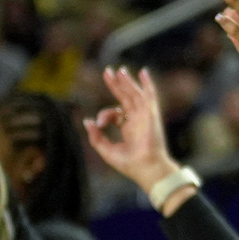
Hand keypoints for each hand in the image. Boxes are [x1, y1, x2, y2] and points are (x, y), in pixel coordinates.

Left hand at [82, 66, 177, 192]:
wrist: (145, 169)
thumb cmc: (129, 164)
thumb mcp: (105, 149)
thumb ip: (96, 136)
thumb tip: (87, 121)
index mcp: (129, 128)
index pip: (115, 113)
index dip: (104, 115)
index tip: (99, 123)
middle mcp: (138, 120)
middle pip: (126, 98)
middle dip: (116, 85)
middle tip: (107, 72)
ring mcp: (145, 117)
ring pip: (135, 94)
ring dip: (127, 82)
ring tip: (119, 70)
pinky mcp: (150, 115)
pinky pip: (150, 96)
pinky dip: (147, 84)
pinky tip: (143, 72)